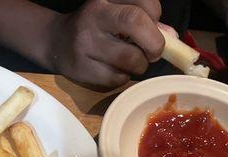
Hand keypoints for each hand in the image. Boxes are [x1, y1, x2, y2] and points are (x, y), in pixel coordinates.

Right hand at [46, 0, 164, 89]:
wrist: (56, 42)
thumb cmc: (95, 26)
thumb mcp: (116, 13)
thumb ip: (145, 20)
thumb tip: (172, 38)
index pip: (145, 4)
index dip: (157, 19)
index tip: (153, 28)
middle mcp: (94, 15)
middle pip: (135, 23)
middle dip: (154, 42)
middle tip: (153, 52)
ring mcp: (85, 43)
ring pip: (129, 58)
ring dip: (139, 65)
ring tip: (132, 63)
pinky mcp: (80, 68)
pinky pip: (116, 78)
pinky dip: (123, 78)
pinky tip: (115, 71)